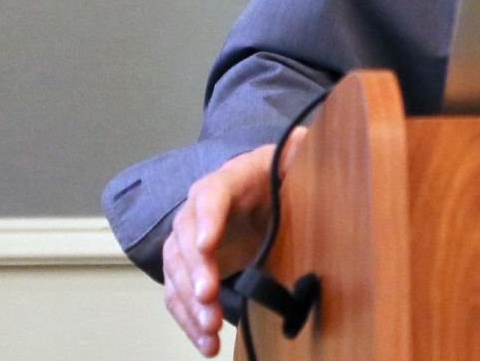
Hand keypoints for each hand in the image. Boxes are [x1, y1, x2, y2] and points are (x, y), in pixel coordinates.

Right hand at [161, 130, 308, 356]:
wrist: (269, 198)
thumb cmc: (281, 179)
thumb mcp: (294, 164)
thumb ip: (298, 153)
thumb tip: (302, 139)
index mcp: (228, 179)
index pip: (211, 194)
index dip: (207, 218)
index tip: (207, 244)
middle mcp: (199, 210)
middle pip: (186, 238)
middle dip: (196, 270)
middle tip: (209, 294)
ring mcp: (191, 242)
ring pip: (177, 272)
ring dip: (191, 302)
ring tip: (210, 328)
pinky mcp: (192, 271)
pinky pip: (180, 297)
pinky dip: (190, 321)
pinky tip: (207, 343)